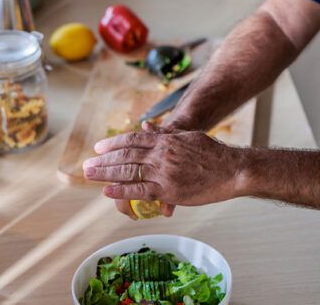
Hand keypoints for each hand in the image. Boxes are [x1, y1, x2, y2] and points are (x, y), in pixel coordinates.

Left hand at [83, 124, 244, 214]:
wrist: (232, 169)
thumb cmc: (214, 153)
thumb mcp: (188, 136)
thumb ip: (166, 132)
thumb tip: (146, 126)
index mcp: (166, 140)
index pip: (133, 139)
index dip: (114, 143)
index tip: (99, 148)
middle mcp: (162, 154)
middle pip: (126, 155)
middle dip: (104, 160)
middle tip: (87, 165)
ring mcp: (164, 172)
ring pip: (128, 172)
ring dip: (105, 174)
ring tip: (89, 175)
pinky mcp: (169, 191)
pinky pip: (140, 191)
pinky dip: (121, 191)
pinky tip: (107, 192)